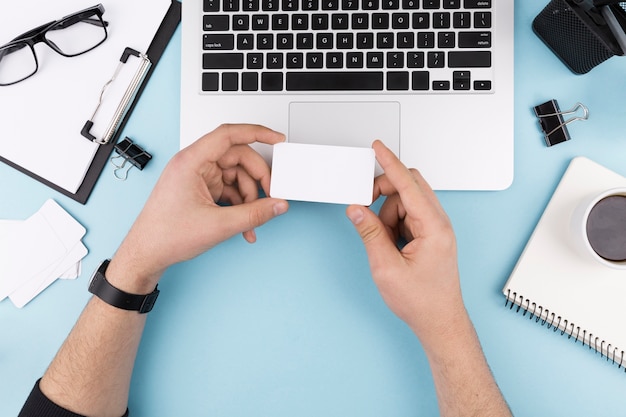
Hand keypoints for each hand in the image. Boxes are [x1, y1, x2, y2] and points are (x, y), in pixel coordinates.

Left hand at [108, 124, 288, 292]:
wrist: (147, 253)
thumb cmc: (165, 235)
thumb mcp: (218, 225)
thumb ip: (254, 214)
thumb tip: (277, 205)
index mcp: (191, 161)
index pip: (228, 135)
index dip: (257, 133)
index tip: (276, 138)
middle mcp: (194, 164)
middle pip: (237, 158)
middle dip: (257, 179)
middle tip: (269, 196)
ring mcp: (197, 177)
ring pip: (236, 176)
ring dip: (249, 198)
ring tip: (251, 221)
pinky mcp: (200, 190)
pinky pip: (229, 190)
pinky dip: (239, 206)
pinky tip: (243, 225)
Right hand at [346, 141, 464, 346]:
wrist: (439, 321)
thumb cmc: (422, 300)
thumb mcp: (386, 267)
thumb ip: (370, 233)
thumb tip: (357, 210)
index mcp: (434, 227)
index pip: (408, 184)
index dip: (390, 164)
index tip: (378, 147)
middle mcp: (439, 223)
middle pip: (408, 187)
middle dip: (384, 194)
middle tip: (366, 207)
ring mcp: (435, 228)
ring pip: (405, 203)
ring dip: (387, 216)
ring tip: (385, 246)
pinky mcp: (430, 235)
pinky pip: (407, 216)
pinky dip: (393, 225)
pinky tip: (392, 246)